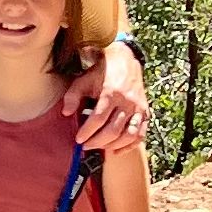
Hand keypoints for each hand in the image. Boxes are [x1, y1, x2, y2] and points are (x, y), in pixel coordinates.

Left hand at [77, 36, 149, 155]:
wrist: (124, 61)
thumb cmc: (100, 73)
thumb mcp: (83, 80)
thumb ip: (73, 96)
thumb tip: (65, 113)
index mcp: (111, 92)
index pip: (99, 118)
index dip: (88, 131)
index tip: (78, 139)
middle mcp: (127, 101)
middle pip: (113, 129)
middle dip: (98, 141)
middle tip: (86, 146)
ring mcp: (138, 108)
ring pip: (129, 135)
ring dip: (113, 145)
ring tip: (99, 148)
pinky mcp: (145, 112)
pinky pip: (140, 134)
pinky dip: (129, 146)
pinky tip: (116, 150)